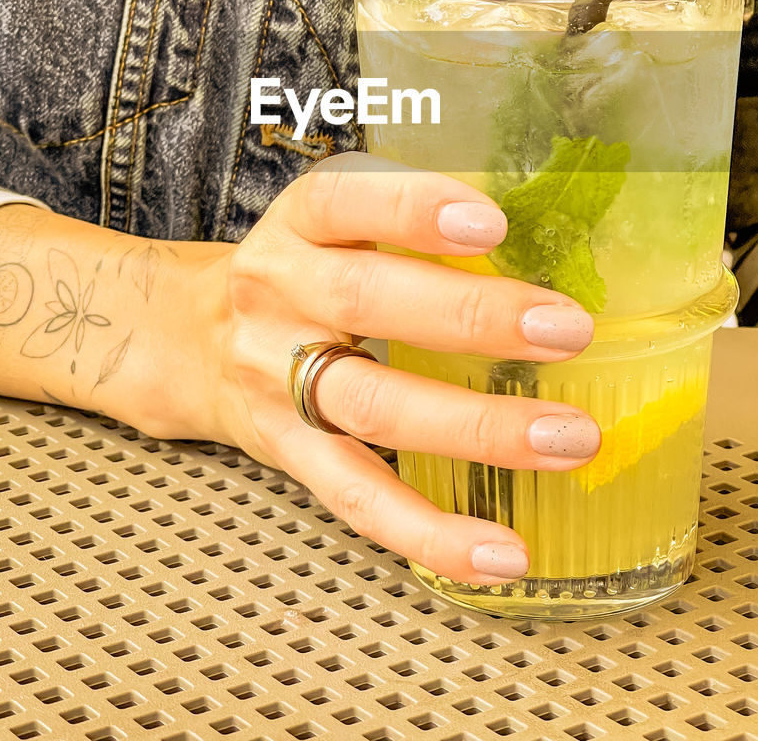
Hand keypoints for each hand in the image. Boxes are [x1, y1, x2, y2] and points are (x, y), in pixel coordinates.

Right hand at [129, 153, 598, 587]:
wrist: (190, 340)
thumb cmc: (299, 273)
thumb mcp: (333, 227)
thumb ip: (409, 230)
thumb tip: (555, 242)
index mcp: (297, 227)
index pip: (343, 204)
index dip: (411, 210)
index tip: (492, 223)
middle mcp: (278, 295)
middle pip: (364, 302)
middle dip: (471, 317)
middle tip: (566, 329)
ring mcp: (278, 381)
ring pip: (372, 405)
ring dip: (476, 427)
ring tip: (566, 437)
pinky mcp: (289, 454)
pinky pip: (358, 498)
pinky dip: (431, 533)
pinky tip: (501, 552)